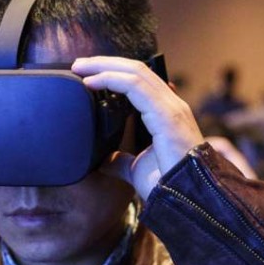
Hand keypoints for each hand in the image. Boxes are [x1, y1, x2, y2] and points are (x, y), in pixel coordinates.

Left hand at [71, 56, 203, 199]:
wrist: (185, 201)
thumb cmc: (167, 185)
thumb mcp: (136, 169)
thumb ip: (121, 161)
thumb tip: (103, 160)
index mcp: (166, 113)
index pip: (139, 80)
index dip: (114, 71)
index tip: (87, 74)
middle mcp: (171, 105)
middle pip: (136, 70)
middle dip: (105, 63)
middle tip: (78, 65)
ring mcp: (171, 107)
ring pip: (136, 72)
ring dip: (104, 66)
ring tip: (80, 68)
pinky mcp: (166, 115)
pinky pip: (135, 86)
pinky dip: (111, 79)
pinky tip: (91, 83)